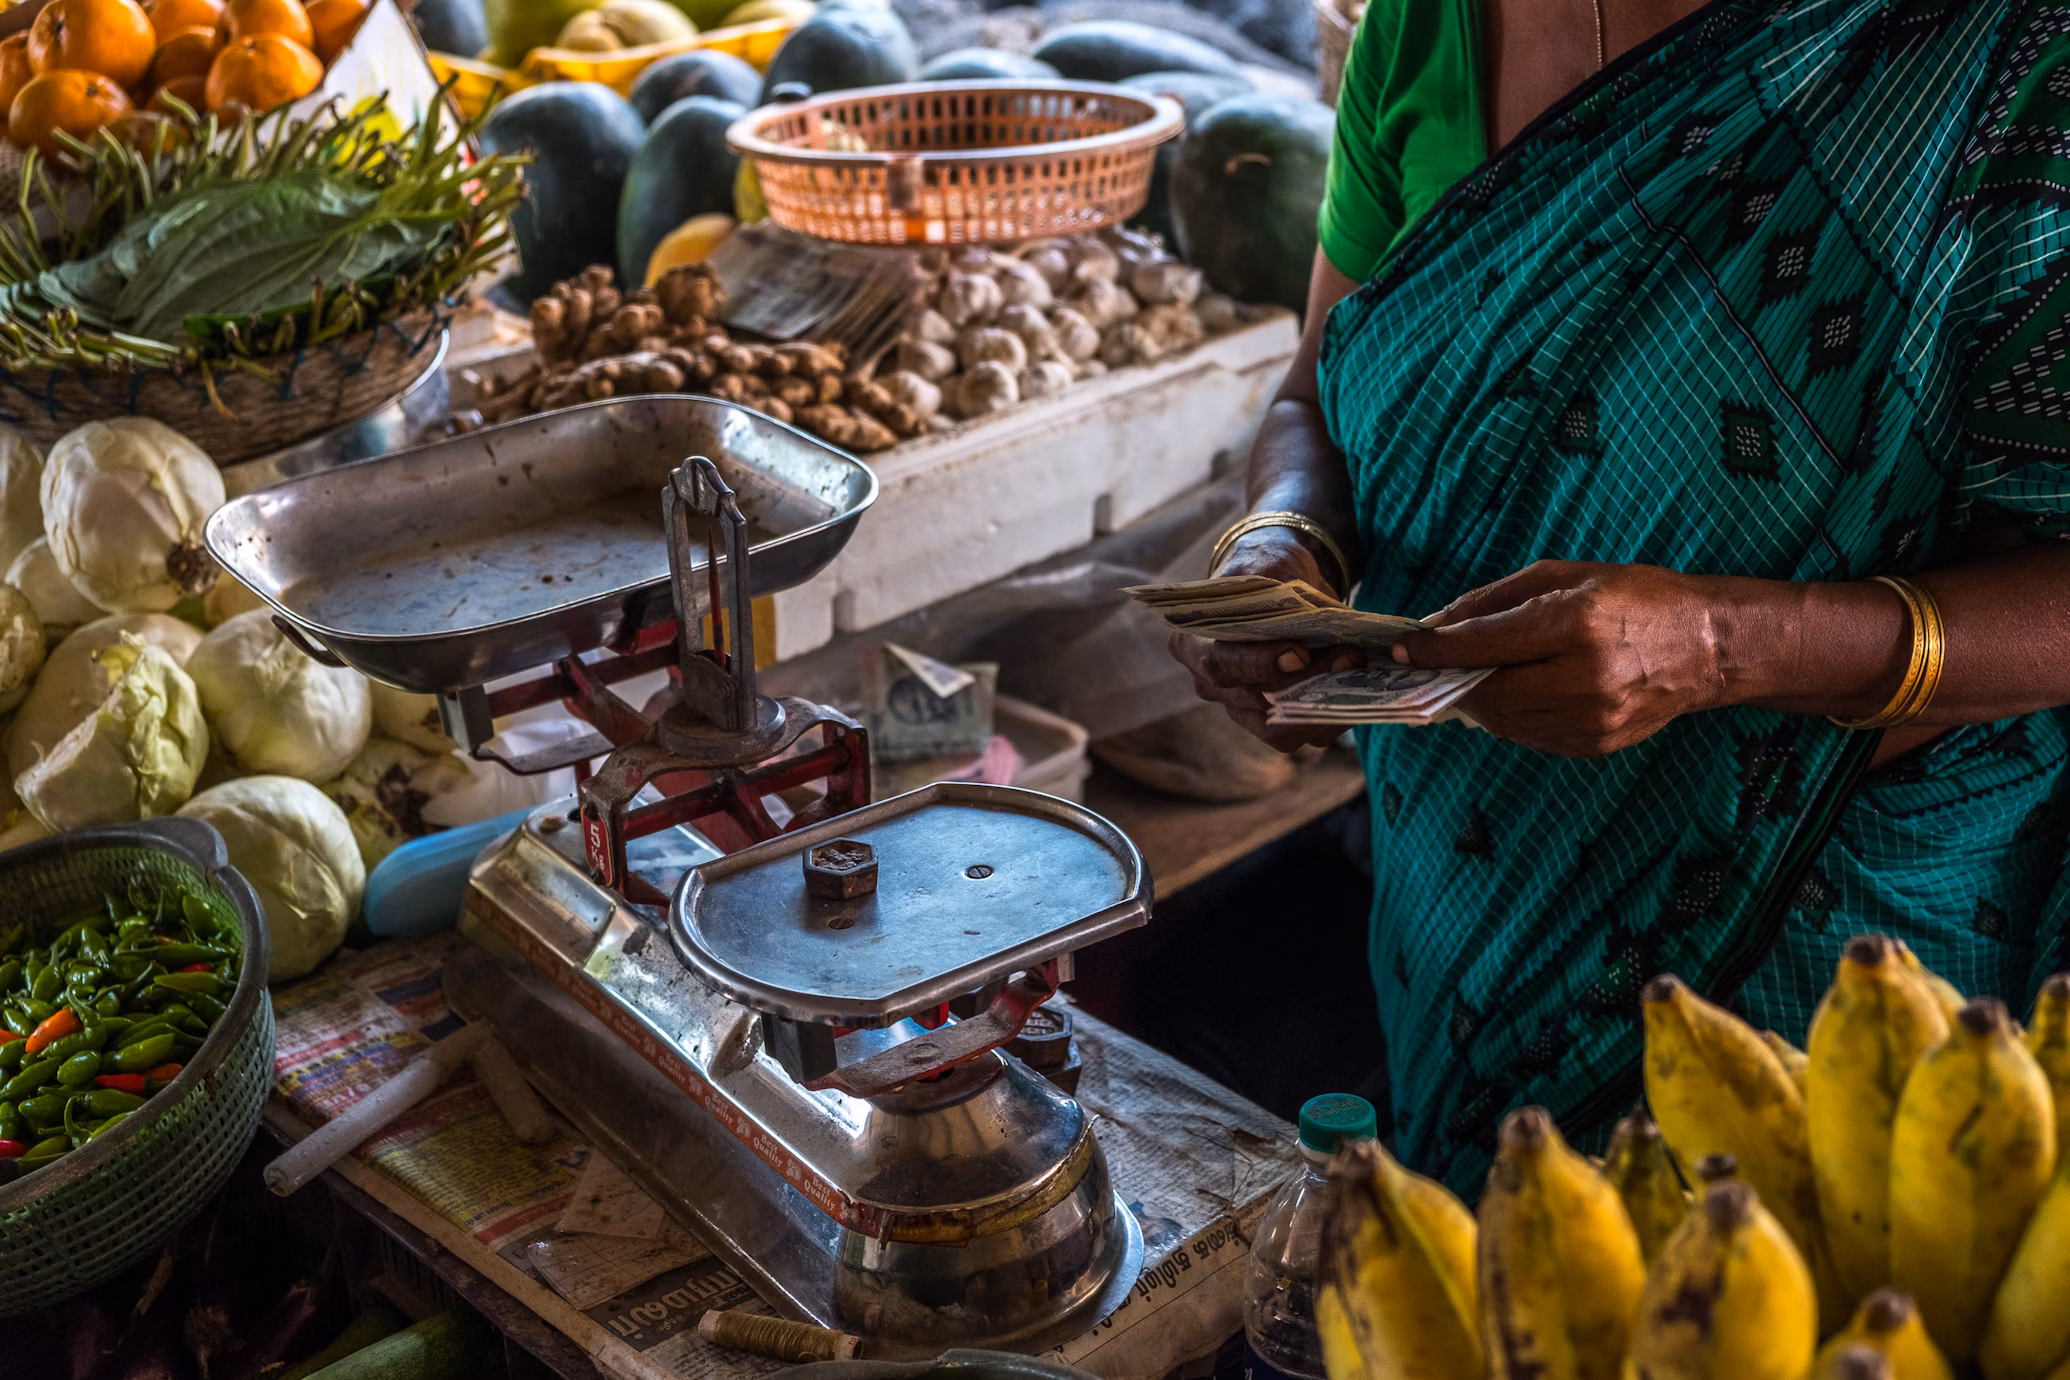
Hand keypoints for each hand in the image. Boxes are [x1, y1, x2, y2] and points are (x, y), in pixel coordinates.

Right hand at [1167, 527, 1364, 751]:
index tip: (1299, 652)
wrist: (1278, 583)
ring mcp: (1240, 708)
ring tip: (1361, 672)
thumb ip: (1285, 590)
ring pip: (1280, 729)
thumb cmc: (1266, 571)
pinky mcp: (1274, 723)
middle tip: (1350, 656)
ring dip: (1326, 705)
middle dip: (1306, 681)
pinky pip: (1305, 734)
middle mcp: (1211, 684)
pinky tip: (1363, 691)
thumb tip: (1317, 620)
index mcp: (1194, 643)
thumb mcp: (1272, 565)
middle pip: (1254, 699)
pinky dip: (1336, 717)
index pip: (1220, 663)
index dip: (1259, 664)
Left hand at [1391, 561, 1730, 757]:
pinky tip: (1510, 694)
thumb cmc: (1636, 598)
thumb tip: (1439, 624)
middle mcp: (1585, 677)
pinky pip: (1529, 735)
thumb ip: (1496, 600)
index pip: (1485, 643)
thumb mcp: (1567, 576)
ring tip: (1469, 678)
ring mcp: (1592, 718)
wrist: (1707, 647)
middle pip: (1488, 689)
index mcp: (1577, 624)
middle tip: (1429, 666)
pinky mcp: (1595, 744)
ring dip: (1476, 701)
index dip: (1436, 648)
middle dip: (1451, 679)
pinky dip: (1509, 717)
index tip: (1404, 648)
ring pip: (1503, 720)